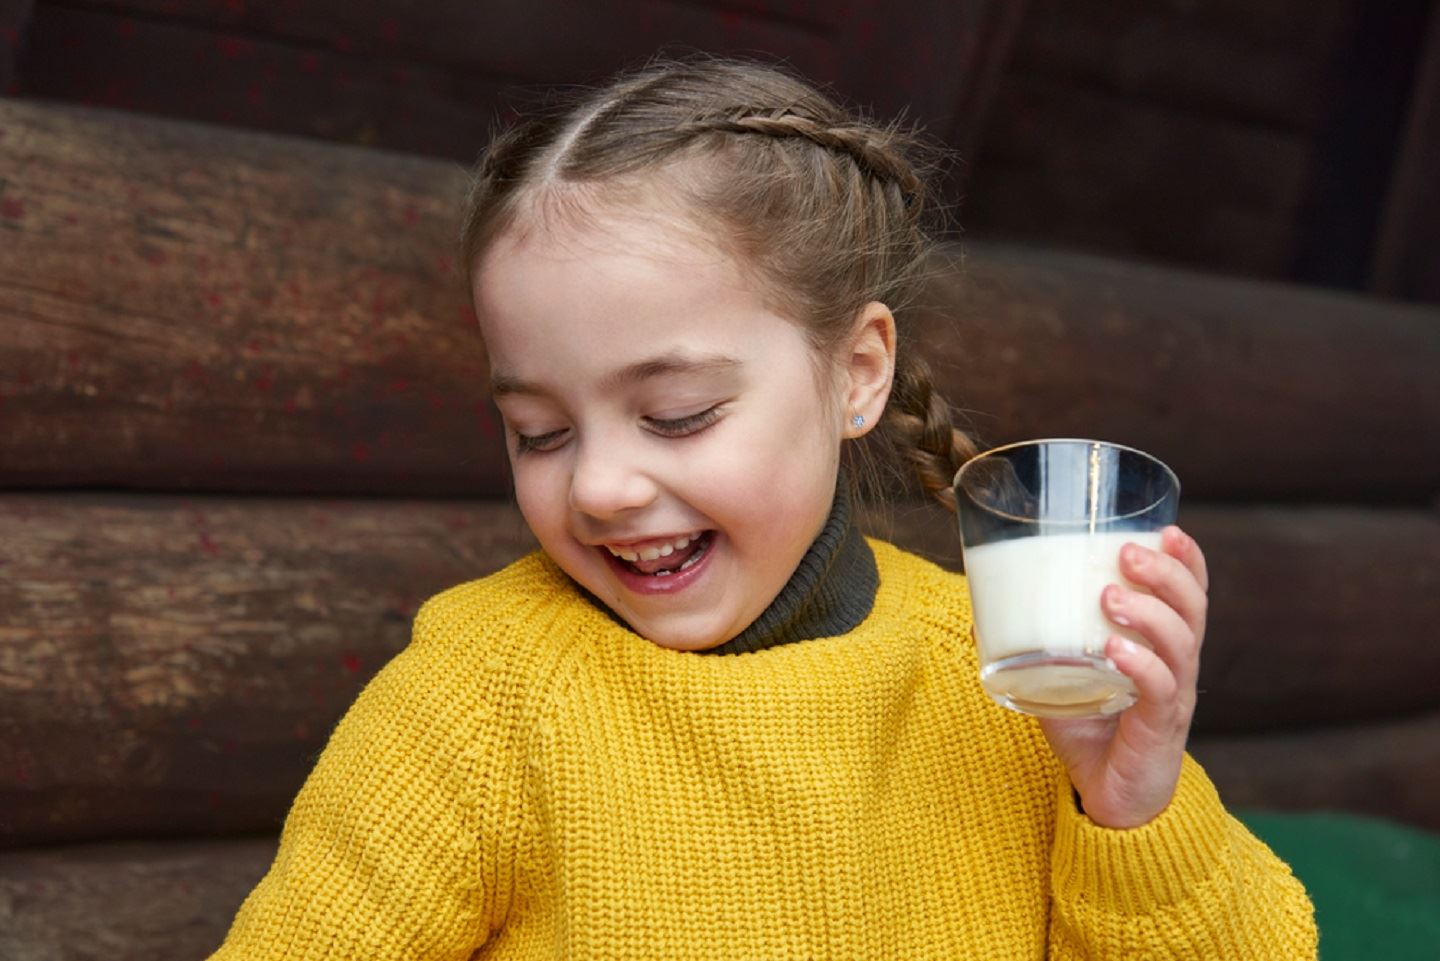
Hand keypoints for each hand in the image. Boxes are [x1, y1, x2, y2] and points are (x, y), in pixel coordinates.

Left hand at [1037, 525, 1208, 828]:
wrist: (1110, 799)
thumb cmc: (1091, 731)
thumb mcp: (1059, 679)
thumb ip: (1031, 648)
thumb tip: (979, 614)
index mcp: (1163, 645)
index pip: (1190, 593)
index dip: (1186, 560)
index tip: (1167, 528)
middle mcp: (1178, 666)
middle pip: (1192, 609)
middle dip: (1165, 574)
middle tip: (1127, 553)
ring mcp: (1173, 698)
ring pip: (1182, 645)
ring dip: (1149, 614)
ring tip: (1110, 596)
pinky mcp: (1158, 730)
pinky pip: (1162, 691)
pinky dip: (1142, 666)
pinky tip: (1117, 650)